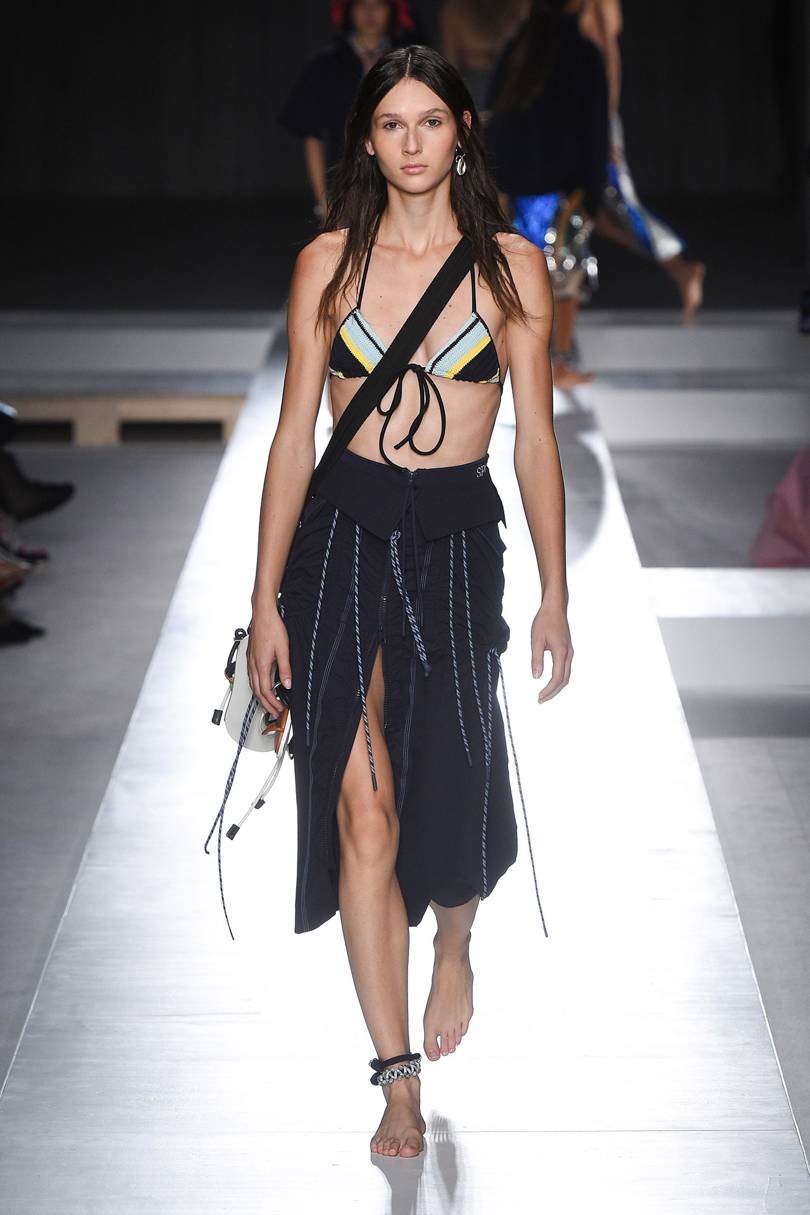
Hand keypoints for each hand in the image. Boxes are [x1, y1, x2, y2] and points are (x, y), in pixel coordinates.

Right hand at [246, 603, 291, 717]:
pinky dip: (256, 686)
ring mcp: (249, 660)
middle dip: (265, 704)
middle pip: (257, 691)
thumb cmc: (272, 627)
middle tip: (274, 712)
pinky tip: (260, 687)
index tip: (280, 709)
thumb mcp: (284, 649)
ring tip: (267, 704)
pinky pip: (251, 676)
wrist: (263, 613)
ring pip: (252, 685)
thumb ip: (285, 669)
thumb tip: (287, 684)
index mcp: (261, 665)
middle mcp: (252, 664)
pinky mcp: (250, 656)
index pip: (265, 691)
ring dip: (260, 697)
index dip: (272, 703)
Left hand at [531, 602, 572, 702]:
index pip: (557, 678)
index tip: (540, 696)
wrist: (555, 607)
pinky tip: (550, 681)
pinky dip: (559, 678)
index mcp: (561, 652)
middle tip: (541, 699)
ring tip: (545, 693)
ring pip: (566, 675)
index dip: (549, 690)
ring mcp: (570, 652)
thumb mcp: (536, 640)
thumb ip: (536, 659)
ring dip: (556, 686)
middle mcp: (568, 654)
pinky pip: (565, 669)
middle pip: (564, 680)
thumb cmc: (545, 620)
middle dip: (553, 692)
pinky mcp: (568, 650)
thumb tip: (536, 676)